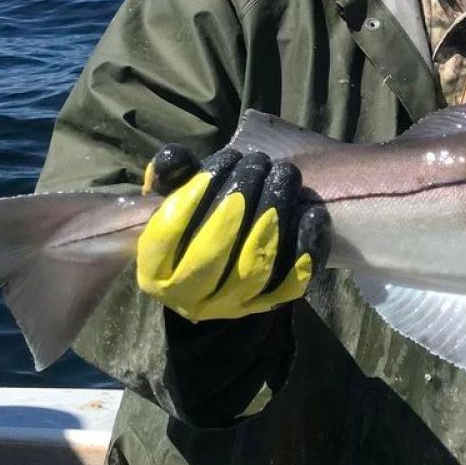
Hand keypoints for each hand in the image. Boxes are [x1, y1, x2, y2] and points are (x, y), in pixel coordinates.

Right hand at [137, 145, 328, 321]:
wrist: (216, 278)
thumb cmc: (193, 226)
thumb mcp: (174, 199)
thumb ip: (171, 176)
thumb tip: (174, 158)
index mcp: (154, 271)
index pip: (169, 233)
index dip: (196, 192)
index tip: (226, 158)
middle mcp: (189, 298)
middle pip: (215, 251)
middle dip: (241, 198)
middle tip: (259, 162)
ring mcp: (231, 306)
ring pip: (255, 266)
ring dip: (274, 216)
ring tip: (284, 175)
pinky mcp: (269, 306)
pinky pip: (292, 282)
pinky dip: (304, 248)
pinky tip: (311, 213)